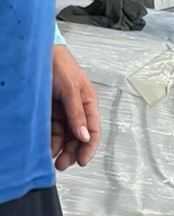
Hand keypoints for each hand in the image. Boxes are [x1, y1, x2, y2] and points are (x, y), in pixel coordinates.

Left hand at [50, 45, 99, 168]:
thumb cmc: (59, 63)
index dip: (89, 148)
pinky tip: (47, 147)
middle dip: (72, 152)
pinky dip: (51, 140)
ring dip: (61, 149)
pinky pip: (52, 129)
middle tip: (63, 164)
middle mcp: (77, 109)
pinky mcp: (50, 110)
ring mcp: (63, 110)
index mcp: (88, 103)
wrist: (39, 51)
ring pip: (65, 136)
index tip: (82, 160)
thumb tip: (84, 136)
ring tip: (54, 160)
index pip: (93, 131)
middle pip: (78, 137)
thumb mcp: (71, 89)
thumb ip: (77, 113)